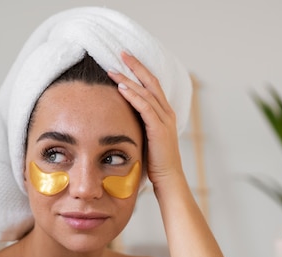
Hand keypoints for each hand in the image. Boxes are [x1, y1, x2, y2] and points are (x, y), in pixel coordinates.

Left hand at [107, 52, 183, 187]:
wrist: (168, 179)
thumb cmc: (155, 163)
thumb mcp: (146, 138)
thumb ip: (138, 125)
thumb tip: (121, 119)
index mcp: (165, 114)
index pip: (152, 86)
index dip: (140, 70)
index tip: (125, 60)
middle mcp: (167, 113)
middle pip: (151, 82)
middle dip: (136, 66)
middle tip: (121, 53)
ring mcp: (164, 120)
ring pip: (147, 92)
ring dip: (129, 79)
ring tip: (113, 69)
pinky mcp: (159, 129)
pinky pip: (145, 107)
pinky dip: (133, 96)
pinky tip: (121, 87)